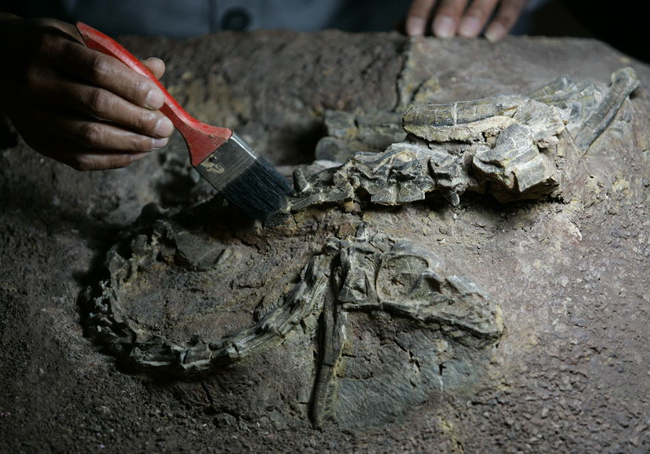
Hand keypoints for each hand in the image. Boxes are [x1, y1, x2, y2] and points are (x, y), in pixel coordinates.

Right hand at [0, 16, 172, 169]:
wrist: (0, 63)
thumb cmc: (51, 50)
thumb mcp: (77, 40)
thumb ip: (117, 57)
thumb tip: (158, 71)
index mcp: (49, 48)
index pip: (98, 70)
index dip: (133, 87)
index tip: (159, 100)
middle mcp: (36, 81)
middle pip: (96, 105)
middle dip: (138, 120)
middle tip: (165, 128)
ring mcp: (33, 115)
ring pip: (89, 136)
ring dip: (131, 143)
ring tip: (157, 143)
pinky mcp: (36, 141)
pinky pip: (80, 158)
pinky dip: (114, 159)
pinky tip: (137, 153)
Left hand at [406, 0, 527, 41]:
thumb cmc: (458, 4)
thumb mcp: (439, 4)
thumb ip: (423, 14)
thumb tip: (399, 33)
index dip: (421, 10)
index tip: (413, 32)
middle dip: (449, 9)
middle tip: (442, 32)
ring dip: (476, 12)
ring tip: (466, 33)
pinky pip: (512, 4)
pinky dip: (504, 20)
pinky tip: (493, 37)